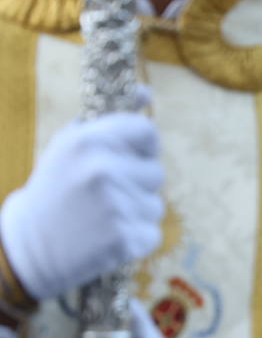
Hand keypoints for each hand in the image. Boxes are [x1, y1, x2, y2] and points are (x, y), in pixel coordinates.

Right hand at [1, 112, 163, 301]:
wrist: (29, 245)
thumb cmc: (56, 188)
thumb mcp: (70, 145)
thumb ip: (110, 120)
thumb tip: (147, 92)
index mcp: (89, 141)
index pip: (148, 133)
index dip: (142, 148)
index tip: (126, 159)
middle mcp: (103, 169)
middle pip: (156, 172)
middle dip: (137, 184)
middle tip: (103, 195)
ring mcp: (115, 205)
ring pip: (156, 205)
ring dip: (136, 212)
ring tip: (102, 216)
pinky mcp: (124, 238)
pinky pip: (152, 233)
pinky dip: (135, 238)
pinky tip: (106, 237)